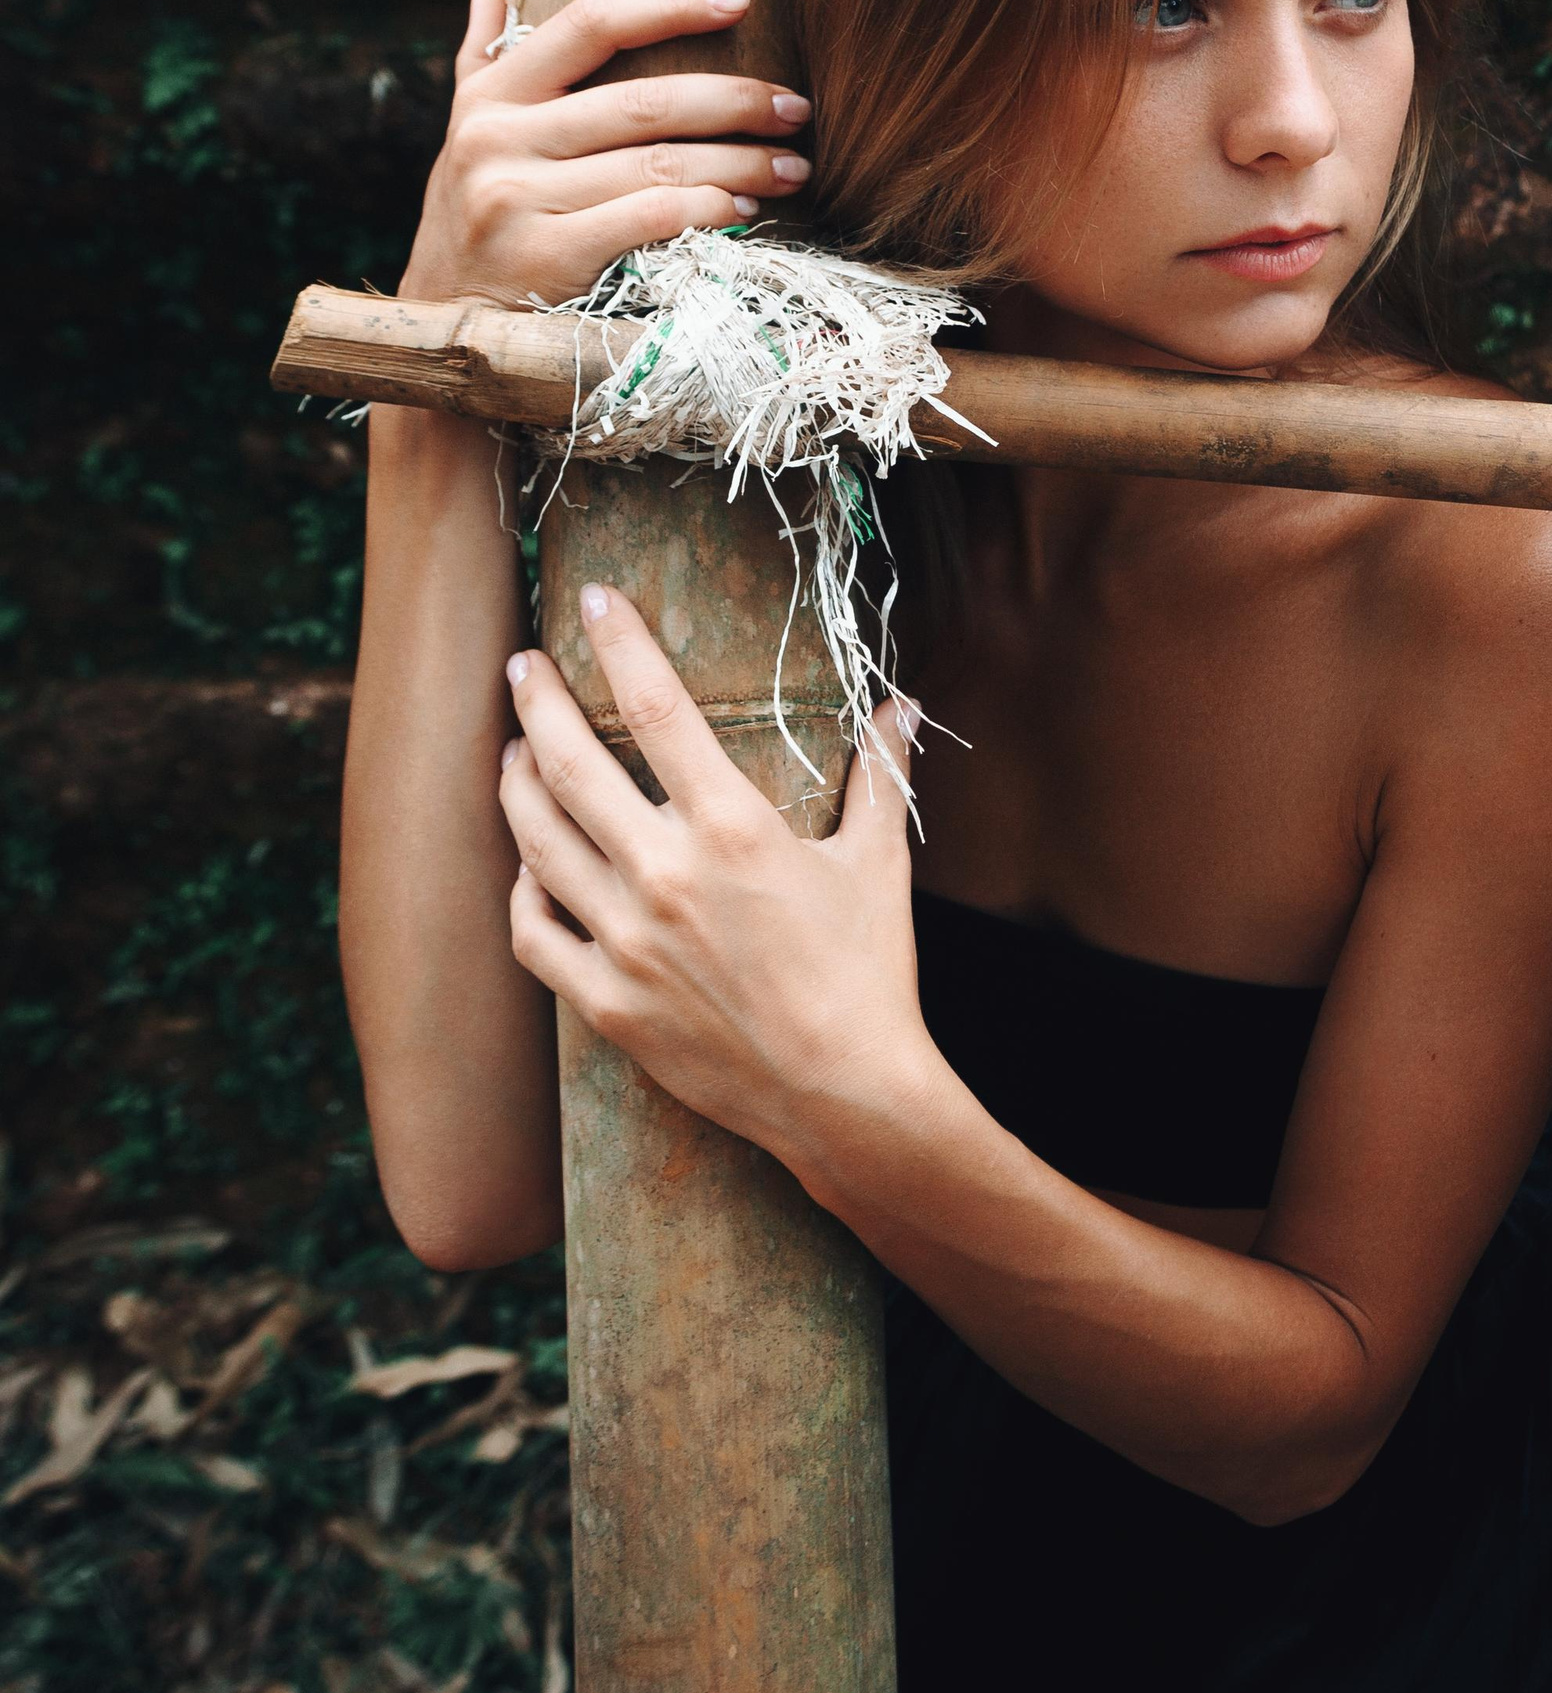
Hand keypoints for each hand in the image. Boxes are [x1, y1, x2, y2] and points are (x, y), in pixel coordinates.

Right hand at [402, 0, 816, 306]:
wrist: (443, 325)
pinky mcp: (546, 256)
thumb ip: (482, 61)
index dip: (668, 4)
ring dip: (742, 164)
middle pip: (643, 101)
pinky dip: (708, 210)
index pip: (590, 23)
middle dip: (736, 102)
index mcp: (491, 96)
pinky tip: (745, 209)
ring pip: (659, 164)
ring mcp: (517, 198)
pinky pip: (651, 218)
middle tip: (796, 109)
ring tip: (792, 167)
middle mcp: (498, 138)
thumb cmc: (473, 221)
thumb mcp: (463, 136)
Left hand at [497, 584, 936, 1164]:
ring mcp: (626, 941)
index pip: (658, 706)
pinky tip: (530, 864)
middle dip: (535, 702)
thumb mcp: (879, 863)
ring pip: (538, 841)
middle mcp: (666, 874)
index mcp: (734, 828)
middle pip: (570, 764)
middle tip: (521, 665)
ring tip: (510, 750)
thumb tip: (900, 705)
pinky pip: (535, 932)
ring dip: (514, 782)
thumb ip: (881, 775)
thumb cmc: (870, 973)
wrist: (846, 1094)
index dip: (621, 641)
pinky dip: (523, 889)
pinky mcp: (606, 1002)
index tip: (595, 599)